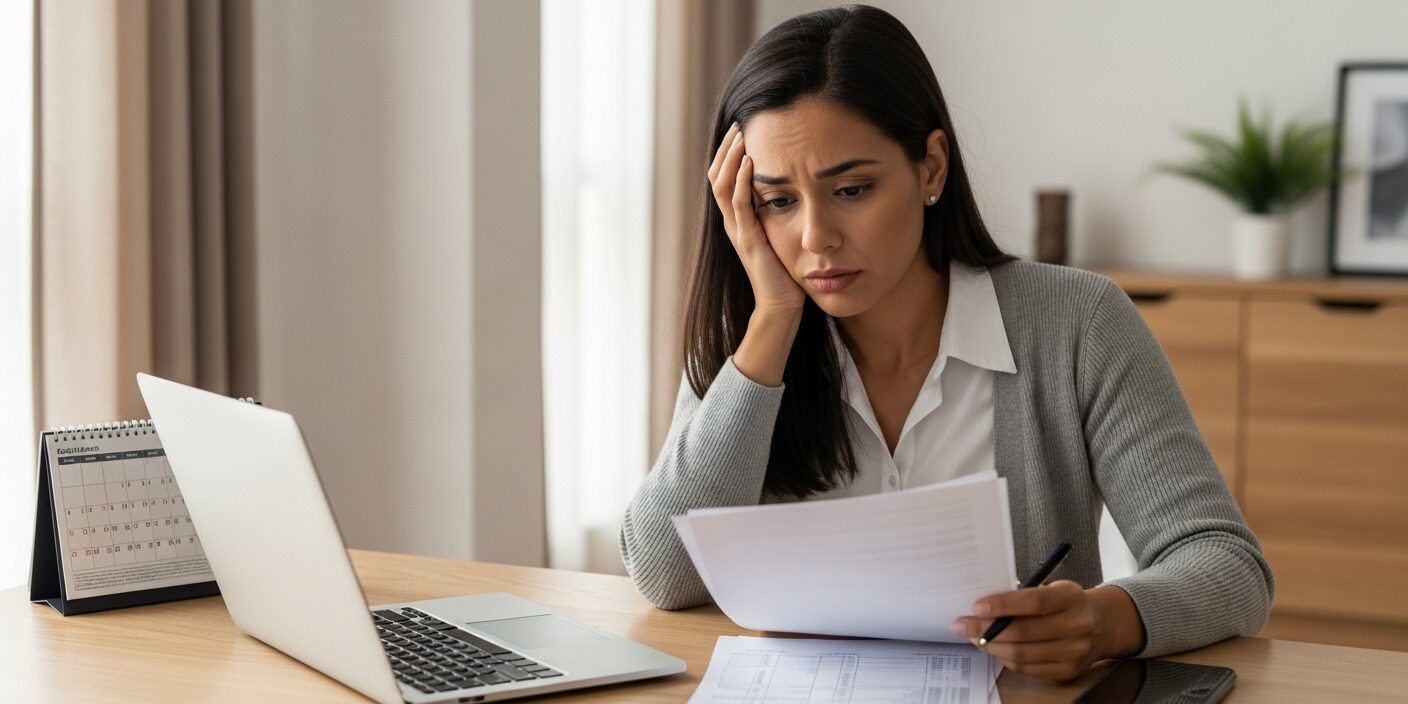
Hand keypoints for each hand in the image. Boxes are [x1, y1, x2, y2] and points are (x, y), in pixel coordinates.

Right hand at [707, 122, 806, 313]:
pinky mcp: (748, 240)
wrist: (782, 305)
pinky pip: (739, 205)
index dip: (729, 153)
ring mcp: (737, 230)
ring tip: (740, 135)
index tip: (743, 129)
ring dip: (731, 158)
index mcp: (738, 220)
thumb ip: (779, 212)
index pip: (724, 178)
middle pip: (717, 176)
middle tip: (739, 124)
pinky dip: (741, 181)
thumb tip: (794, 187)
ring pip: (723, 186)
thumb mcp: (781, 234)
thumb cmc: (787, 273)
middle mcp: (733, 222)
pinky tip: (750, 161)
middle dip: (726, 149)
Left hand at [950, 582, 1143, 682]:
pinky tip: (993, 648)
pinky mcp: (1067, 672)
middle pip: (1024, 632)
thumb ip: (1023, 595)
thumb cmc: (1065, 603)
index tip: (976, 606)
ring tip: (974, 637)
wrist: (1102, 625)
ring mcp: (1074, 653)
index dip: (1002, 605)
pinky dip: (1004, 658)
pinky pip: (1027, 668)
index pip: (1034, 602)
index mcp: (1072, 598)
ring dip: (991, 646)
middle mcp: (1078, 626)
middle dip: (985, 629)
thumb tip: (982, 605)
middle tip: (962, 624)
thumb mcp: (1052, 588)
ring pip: (1022, 654)